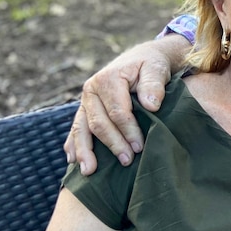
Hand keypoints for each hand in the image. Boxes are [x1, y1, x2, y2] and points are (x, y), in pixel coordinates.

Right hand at [63, 34, 189, 173]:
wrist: (141, 59)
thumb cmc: (151, 65)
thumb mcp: (157, 68)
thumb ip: (154, 84)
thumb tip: (151, 106)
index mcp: (108, 78)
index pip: (117, 111)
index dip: (128, 130)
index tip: (140, 147)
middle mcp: (91, 90)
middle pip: (98, 123)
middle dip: (112, 144)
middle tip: (127, 161)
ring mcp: (85, 101)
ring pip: (81, 129)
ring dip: (85, 151)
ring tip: (89, 171)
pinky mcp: (84, 109)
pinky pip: (75, 129)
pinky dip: (74, 145)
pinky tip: (73, 161)